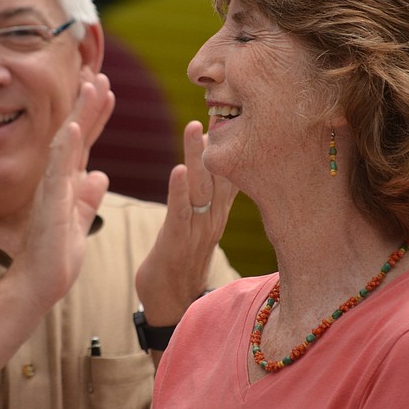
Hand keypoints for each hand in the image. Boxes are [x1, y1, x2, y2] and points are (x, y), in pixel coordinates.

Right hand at [11, 73, 114, 307]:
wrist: (38, 285)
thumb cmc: (56, 258)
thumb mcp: (80, 221)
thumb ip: (88, 198)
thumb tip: (100, 175)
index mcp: (68, 184)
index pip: (84, 142)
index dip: (95, 115)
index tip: (106, 89)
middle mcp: (58, 180)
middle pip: (76, 134)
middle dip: (88, 103)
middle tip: (99, 73)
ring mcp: (51, 189)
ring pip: (67, 142)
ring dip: (80, 113)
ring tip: (92, 85)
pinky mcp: (49, 203)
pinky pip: (56, 170)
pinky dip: (65, 147)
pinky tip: (73, 126)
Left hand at [135, 121, 237, 325]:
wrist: (171, 301)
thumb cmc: (181, 256)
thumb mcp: (201, 220)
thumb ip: (210, 191)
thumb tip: (214, 158)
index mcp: (217, 210)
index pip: (230, 171)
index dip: (233, 142)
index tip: (237, 110)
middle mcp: (213, 217)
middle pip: (219, 174)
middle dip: (219, 140)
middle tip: (219, 107)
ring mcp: (197, 231)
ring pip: (200, 189)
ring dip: (198, 158)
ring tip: (196, 127)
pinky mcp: (176, 243)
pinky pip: (179, 214)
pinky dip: (178, 192)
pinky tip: (177, 170)